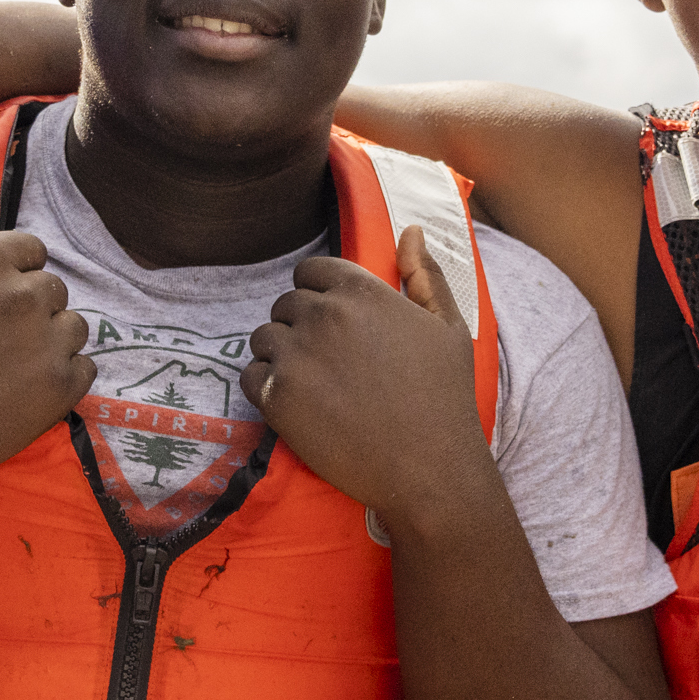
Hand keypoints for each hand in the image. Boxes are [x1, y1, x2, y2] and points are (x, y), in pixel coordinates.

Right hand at [0, 192, 93, 498]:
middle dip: (28, 306)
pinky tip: (23, 388)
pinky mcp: (58, 390)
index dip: (9, 273)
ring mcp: (44, 345)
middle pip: (53, 286)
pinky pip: (85, 367)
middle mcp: (23, 298)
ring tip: (6, 364)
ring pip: (74, 325)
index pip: (31, 249)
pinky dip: (62, 376)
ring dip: (49, 339)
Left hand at [239, 226, 486, 524]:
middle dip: (300, 328)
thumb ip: (424, 275)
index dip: (319, 296)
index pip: (310, 271)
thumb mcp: (448, 328)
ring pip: (263, 338)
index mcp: (361, 290)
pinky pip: (250, 376)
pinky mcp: (276, 397)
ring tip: (313, 387)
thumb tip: (410, 230)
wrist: (429, 470)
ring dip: (281, 356)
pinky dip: (266, 389)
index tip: (334, 326)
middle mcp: (323, 314)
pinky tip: (298, 407)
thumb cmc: (444, 399)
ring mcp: (296, 355)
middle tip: (329, 365)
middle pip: (285, 304)